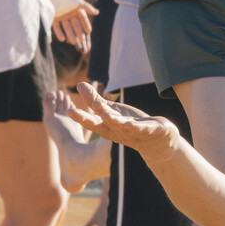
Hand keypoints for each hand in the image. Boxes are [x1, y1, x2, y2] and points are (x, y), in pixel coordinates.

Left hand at [54, 2, 95, 49]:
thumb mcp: (79, 3)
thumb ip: (88, 8)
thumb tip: (97, 12)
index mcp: (76, 10)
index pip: (83, 19)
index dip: (86, 25)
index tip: (89, 32)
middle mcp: (70, 15)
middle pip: (75, 25)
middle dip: (79, 33)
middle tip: (82, 40)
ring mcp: (62, 17)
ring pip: (67, 28)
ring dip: (70, 35)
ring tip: (73, 42)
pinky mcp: (54, 18)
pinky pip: (57, 27)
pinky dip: (59, 33)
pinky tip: (62, 39)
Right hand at [54, 82, 179, 159]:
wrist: (156, 141)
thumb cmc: (130, 125)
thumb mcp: (112, 112)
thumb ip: (96, 100)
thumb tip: (79, 84)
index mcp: (108, 127)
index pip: (92, 122)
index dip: (80, 117)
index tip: (68, 110)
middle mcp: (118, 130)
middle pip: (102, 124)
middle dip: (89, 119)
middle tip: (74, 113)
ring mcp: (133, 132)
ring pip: (120, 125)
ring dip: (113, 120)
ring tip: (105, 114)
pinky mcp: (149, 130)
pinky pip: (142, 129)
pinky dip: (136, 127)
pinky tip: (130, 125)